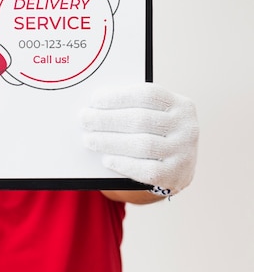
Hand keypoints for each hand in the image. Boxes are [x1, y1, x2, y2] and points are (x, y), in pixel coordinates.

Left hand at [80, 83, 198, 195]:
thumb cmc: (153, 136)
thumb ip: (131, 109)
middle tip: (85, 119)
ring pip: (142, 145)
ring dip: (110, 141)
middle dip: (108, 119)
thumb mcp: (152, 117)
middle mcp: (187, 127)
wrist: (173, 170)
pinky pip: (146, 170)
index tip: (95, 99)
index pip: (148, 95)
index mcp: (181, 105)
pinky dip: (124, 164)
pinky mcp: (176, 176)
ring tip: (89, 139)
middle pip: (141, 120)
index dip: (119, 96)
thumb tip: (95, 107)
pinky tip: (107, 160)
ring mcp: (184, 153)